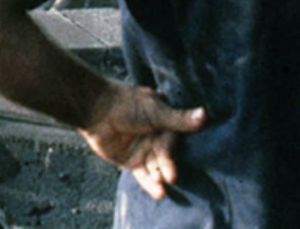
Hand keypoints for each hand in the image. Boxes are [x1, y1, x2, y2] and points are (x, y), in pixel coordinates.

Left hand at [78, 82, 207, 199]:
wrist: (95, 109)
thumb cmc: (126, 104)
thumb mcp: (155, 111)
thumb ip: (179, 119)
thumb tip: (205, 114)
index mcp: (164, 120)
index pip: (173, 140)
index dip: (172, 151)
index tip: (171, 159)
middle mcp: (156, 136)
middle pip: (165, 157)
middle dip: (167, 167)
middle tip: (169, 177)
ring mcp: (144, 149)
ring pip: (156, 167)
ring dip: (159, 179)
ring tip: (162, 190)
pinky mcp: (131, 161)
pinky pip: (144, 175)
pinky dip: (150, 184)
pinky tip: (158, 194)